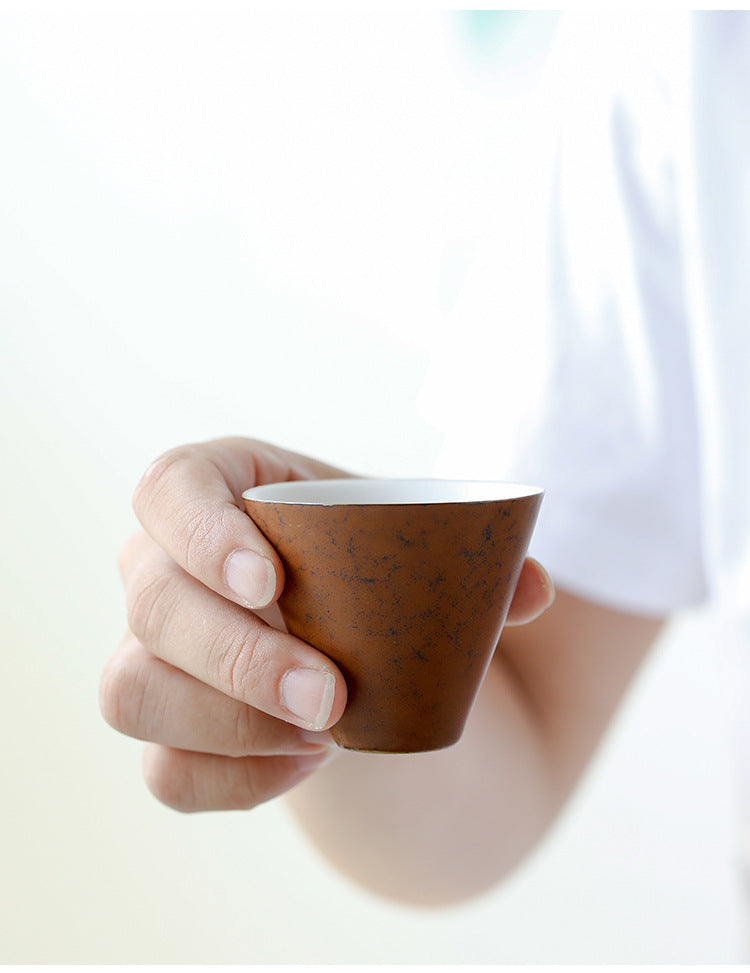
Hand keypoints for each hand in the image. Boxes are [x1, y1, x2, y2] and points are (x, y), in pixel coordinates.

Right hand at [100, 437, 553, 812]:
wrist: (340, 626)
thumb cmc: (364, 560)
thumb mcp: (413, 539)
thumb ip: (479, 559)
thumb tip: (534, 590)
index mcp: (217, 490)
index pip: (169, 487)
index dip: (201, 532)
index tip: (271, 581)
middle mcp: (163, 564)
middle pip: (152, 601)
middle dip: (237, 655)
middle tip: (330, 695)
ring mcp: (152, 648)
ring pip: (132, 690)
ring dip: (227, 726)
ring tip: (325, 737)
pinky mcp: (166, 722)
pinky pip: (162, 769)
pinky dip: (232, 780)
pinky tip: (305, 766)